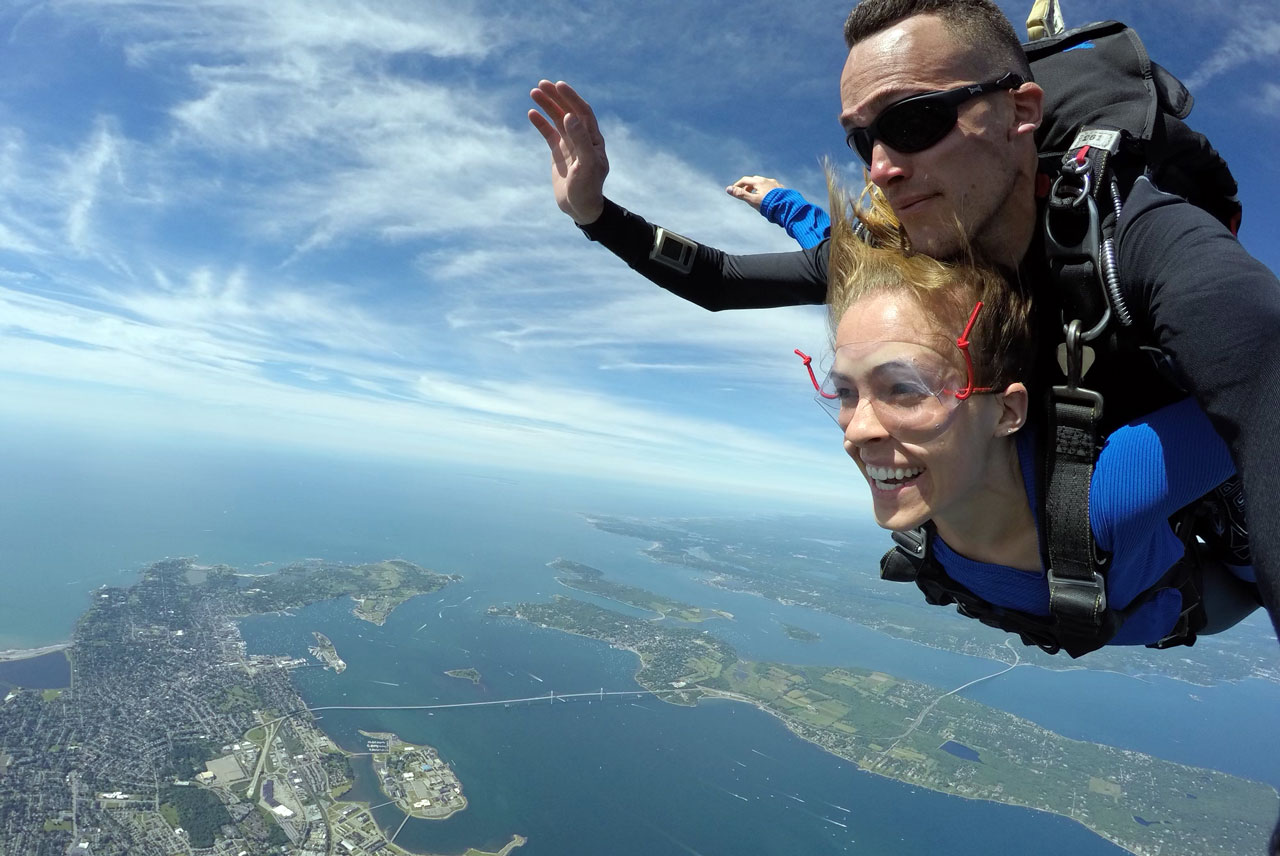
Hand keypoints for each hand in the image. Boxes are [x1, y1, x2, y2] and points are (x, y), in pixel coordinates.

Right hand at [528, 80, 607, 224]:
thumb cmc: (587, 188)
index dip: (571, 98)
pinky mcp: (559, 152)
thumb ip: (580, 140)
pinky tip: (532, 113)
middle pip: (569, 111)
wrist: (580, 207)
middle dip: (557, 97)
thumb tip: (570, 116)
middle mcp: (582, 138)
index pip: (582, 112)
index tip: (558, 86)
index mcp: (593, 139)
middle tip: (542, 84)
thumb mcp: (586, 164)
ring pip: (558, 119)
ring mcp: (570, 144)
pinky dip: (541, 123)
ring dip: (547, 105)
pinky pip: (549, 133)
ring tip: (534, 92)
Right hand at [726, 175, 784, 210]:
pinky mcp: (781, 189)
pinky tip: (767, 198)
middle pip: (754, 180)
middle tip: (744, 193)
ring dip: (757, 188)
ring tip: (755, 196)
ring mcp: (775, 184)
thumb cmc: (769, 205)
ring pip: (763, 183)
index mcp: (760, 182)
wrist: (787, 207)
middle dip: (747, 186)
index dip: (738, 185)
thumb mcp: (752, 200)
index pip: (745, 180)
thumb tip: (728, 189)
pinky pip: (771, 187)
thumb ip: (741, 194)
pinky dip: (765, 190)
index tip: (734, 190)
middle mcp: (768, 180)